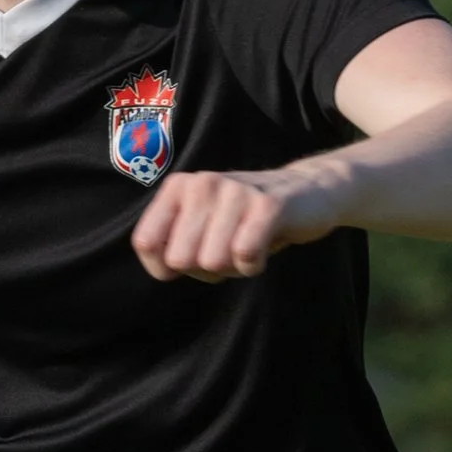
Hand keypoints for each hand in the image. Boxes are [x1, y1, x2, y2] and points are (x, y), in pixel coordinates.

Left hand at [130, 161, 340, 282]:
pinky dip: (254, 265)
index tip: (188, 258)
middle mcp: (202, 183)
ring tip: (246, 244)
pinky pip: (244, 256)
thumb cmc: (243, 220)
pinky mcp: (268, 205)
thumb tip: (164, 267)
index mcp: (178, 187)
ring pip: (212, 261)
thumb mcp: (199, 226)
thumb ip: (169, 245)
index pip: (145, 243)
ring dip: (232, 267)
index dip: (164, 267)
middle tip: (227, 248)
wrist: (306, 193)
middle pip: (180, 260)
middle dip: (204, 268)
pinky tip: (263, 247)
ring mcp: (235, 192)